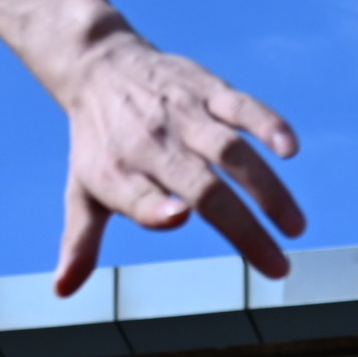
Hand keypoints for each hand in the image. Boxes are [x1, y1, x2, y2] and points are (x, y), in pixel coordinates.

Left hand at [53, 36, 304, 289]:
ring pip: (231, 152)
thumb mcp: (81, 191)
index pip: (136, 198)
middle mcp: (151, 144)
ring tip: (295, 227)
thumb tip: (62, 291)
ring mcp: (183, 116)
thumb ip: (80, 242)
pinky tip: (291, 148)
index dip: (155, 210)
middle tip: (278, 267)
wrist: (99, 65)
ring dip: (268, 190)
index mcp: (117, 174)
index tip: (179, 218)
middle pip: (203, 189)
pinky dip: (268, 122)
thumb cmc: (97, 143)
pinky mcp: (207, 90)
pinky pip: (241, 105)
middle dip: (243, 229)